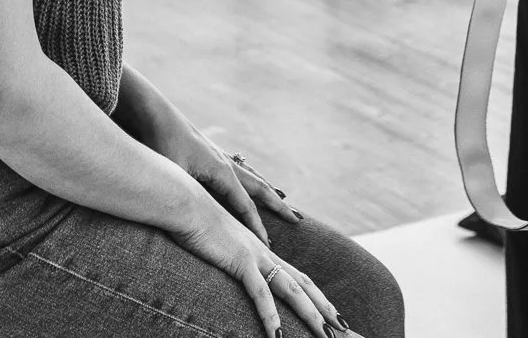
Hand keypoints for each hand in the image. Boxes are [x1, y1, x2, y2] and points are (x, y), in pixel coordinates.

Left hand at [119, 87, 301, 242]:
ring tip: (282, 196)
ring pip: (250, 175)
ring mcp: (217, 155)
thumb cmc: (160, 142)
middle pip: (258, 188)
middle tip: (297, 218)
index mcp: (221, 171)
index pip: (245, 206)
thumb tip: (195, 220)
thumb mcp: (173, 173)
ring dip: (266, 189)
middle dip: (277, 205)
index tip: (270, 246)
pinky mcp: (207, 151)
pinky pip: (236, 168)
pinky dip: (249, 175)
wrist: (152, 111)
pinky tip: (247, 174)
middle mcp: (225, 163)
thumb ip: (187, 196)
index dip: (257, 227)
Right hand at [170, 188, 344, 337]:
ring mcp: (255, 256)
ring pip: (292, 290)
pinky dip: (271, 317)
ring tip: (327, 337)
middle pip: (304, 285)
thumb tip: (230, 264)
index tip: (330, 313)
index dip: (316, 296)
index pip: (297, 277)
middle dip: (324, 309)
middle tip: (343, 330)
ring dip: (311, 316)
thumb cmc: (195, 222)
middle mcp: (264, 252)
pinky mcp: (240, 261)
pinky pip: (260, 294)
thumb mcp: (216, 244)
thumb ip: (228, 255)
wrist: (185, 202)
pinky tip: (278, 337)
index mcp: (261, 250)